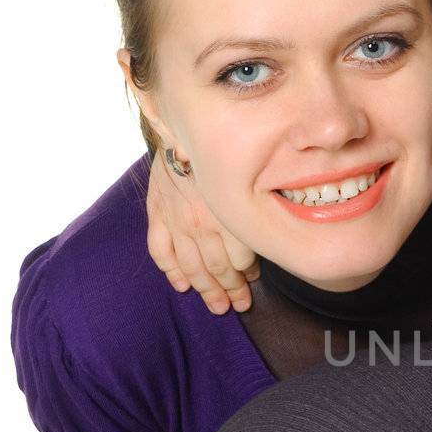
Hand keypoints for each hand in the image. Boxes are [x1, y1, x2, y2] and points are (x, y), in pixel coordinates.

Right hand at [146, 148, 258, 314]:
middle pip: (217, 268)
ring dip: (205, 289)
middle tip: (239, 306)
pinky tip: (181, 285)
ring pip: (191, 266)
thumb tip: (274, 230)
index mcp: (227, 215)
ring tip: (217, 305)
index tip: (255, 282)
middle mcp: (202, 223)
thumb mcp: (250, 176)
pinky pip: (161, 251)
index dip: (249, 274)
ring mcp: (177, 221)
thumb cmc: (222, 149)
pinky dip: (171, 271)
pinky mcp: (157, 213)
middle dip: (230, 290)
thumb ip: (259, 207)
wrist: (181, 125)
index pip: (241, 259)